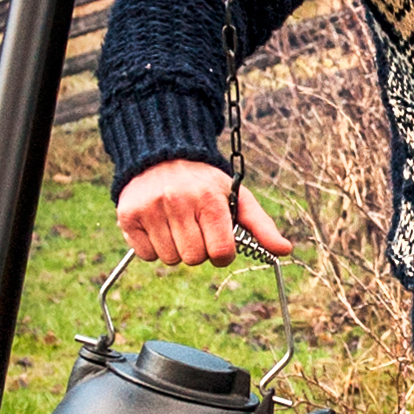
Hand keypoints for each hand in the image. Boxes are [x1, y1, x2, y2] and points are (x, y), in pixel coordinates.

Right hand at [117, 159, 294, 264]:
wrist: (162, 153)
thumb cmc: (205, 182)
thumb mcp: (237, 197)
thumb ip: (262, 226)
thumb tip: (285, 251)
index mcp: (209, 200)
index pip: (220, 253)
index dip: (222, 254)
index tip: (218, 241)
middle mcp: (178, 202)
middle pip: (194, 259)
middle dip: (198, 249)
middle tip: (195, 227)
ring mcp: (151, 209)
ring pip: (170, 259)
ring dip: (176, 249)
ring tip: (176, 223)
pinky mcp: (129, 216)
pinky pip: (146, 255)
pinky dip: (153, 247)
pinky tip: (158, 225)